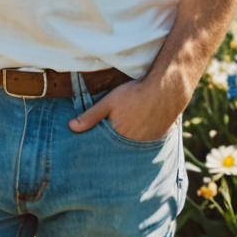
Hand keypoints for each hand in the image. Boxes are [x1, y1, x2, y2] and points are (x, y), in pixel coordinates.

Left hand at [67, 77, 184, 142]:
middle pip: (119, 146)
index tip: (95, 146)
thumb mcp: (109, 102)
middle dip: (114, 144)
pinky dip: (142, 136)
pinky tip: (141, 127)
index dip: (100, 144)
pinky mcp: (158, 138)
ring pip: (133, 145)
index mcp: (118, 136)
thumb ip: (90, 116)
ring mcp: (146, 142)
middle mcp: (132, 144)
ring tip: (127, 129)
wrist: (165, 90)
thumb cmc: (134, 94)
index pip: (105, 146)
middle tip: (113, 138)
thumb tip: (71, 127)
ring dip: (129, 140)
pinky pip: (146, 141)